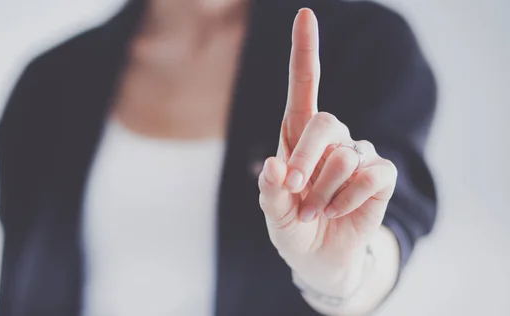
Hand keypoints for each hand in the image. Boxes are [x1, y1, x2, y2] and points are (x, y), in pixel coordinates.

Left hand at [258, 9, 397, 296]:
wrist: (320, 258)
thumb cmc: (292, 227)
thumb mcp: (273, 212)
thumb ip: (270, 191)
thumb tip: (273, 166)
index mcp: (297, 136)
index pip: (304, 87)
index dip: (305, 52)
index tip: (305, 15)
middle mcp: (330, 139)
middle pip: (325, 122)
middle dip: (306, 159)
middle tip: (293, 190)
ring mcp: (358, 154)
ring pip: (345, 157)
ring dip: (323, 193)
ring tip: (314, 212)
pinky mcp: (381, 176)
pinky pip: (371, 175)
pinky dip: (348, 199)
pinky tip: (338, 212)